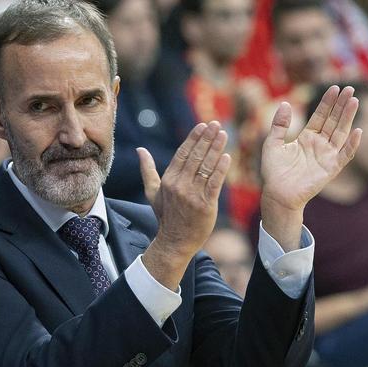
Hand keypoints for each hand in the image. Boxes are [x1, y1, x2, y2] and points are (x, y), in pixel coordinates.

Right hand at [139, 121, 231, 287]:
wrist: (175, 241)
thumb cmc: (166, 215)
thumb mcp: (153, 192)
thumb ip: (147, 170)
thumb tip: (140, 150)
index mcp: (168, 180)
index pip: (182, 154)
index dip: (193, 138)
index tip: (202, 125)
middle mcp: (179, 186)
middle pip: (195, 157)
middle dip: (206, 139)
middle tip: (216, 124)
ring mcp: (192, 196)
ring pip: (206, 167)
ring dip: (215, 149)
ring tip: (223, 134)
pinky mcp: (205, 205)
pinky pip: (214, 183)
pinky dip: (221, 169)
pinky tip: (227, 157)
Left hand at [259, 86, 361, 247]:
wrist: (277, 194)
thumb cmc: (273, 172)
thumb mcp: (272, 144)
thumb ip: (279, 125)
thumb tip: (286, 103)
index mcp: (307, 137)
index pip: (320, 116)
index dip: (327, 102)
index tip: (333, 87)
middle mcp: (319, 144)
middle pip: (333, 121)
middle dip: (341, 105)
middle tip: (350, 88)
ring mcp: (327, 156)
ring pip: (341, 133)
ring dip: (348, 117)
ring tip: (354, 101)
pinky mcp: (331, 168)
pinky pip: (345, 155)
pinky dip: (352, 144)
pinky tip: (357, 131)